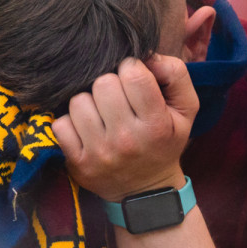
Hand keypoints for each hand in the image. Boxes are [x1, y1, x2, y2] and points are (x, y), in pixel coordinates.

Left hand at [52, 55, 196, 202]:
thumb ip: (175, 74)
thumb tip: (148, 56)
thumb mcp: (186, 110)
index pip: (132, 74)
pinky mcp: (78, 162)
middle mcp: (126, 139)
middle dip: (109, 84)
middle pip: (102, 83)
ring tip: (101, 113)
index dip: (132, 69)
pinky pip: (60, 124)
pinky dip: (71, 122)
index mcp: (155, 124)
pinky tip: (87, 128)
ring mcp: (99, 152)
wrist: (146, 191)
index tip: (134, 80)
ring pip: (78, 101)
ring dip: (88, 102)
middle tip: (117, 98)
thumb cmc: (164, 141)